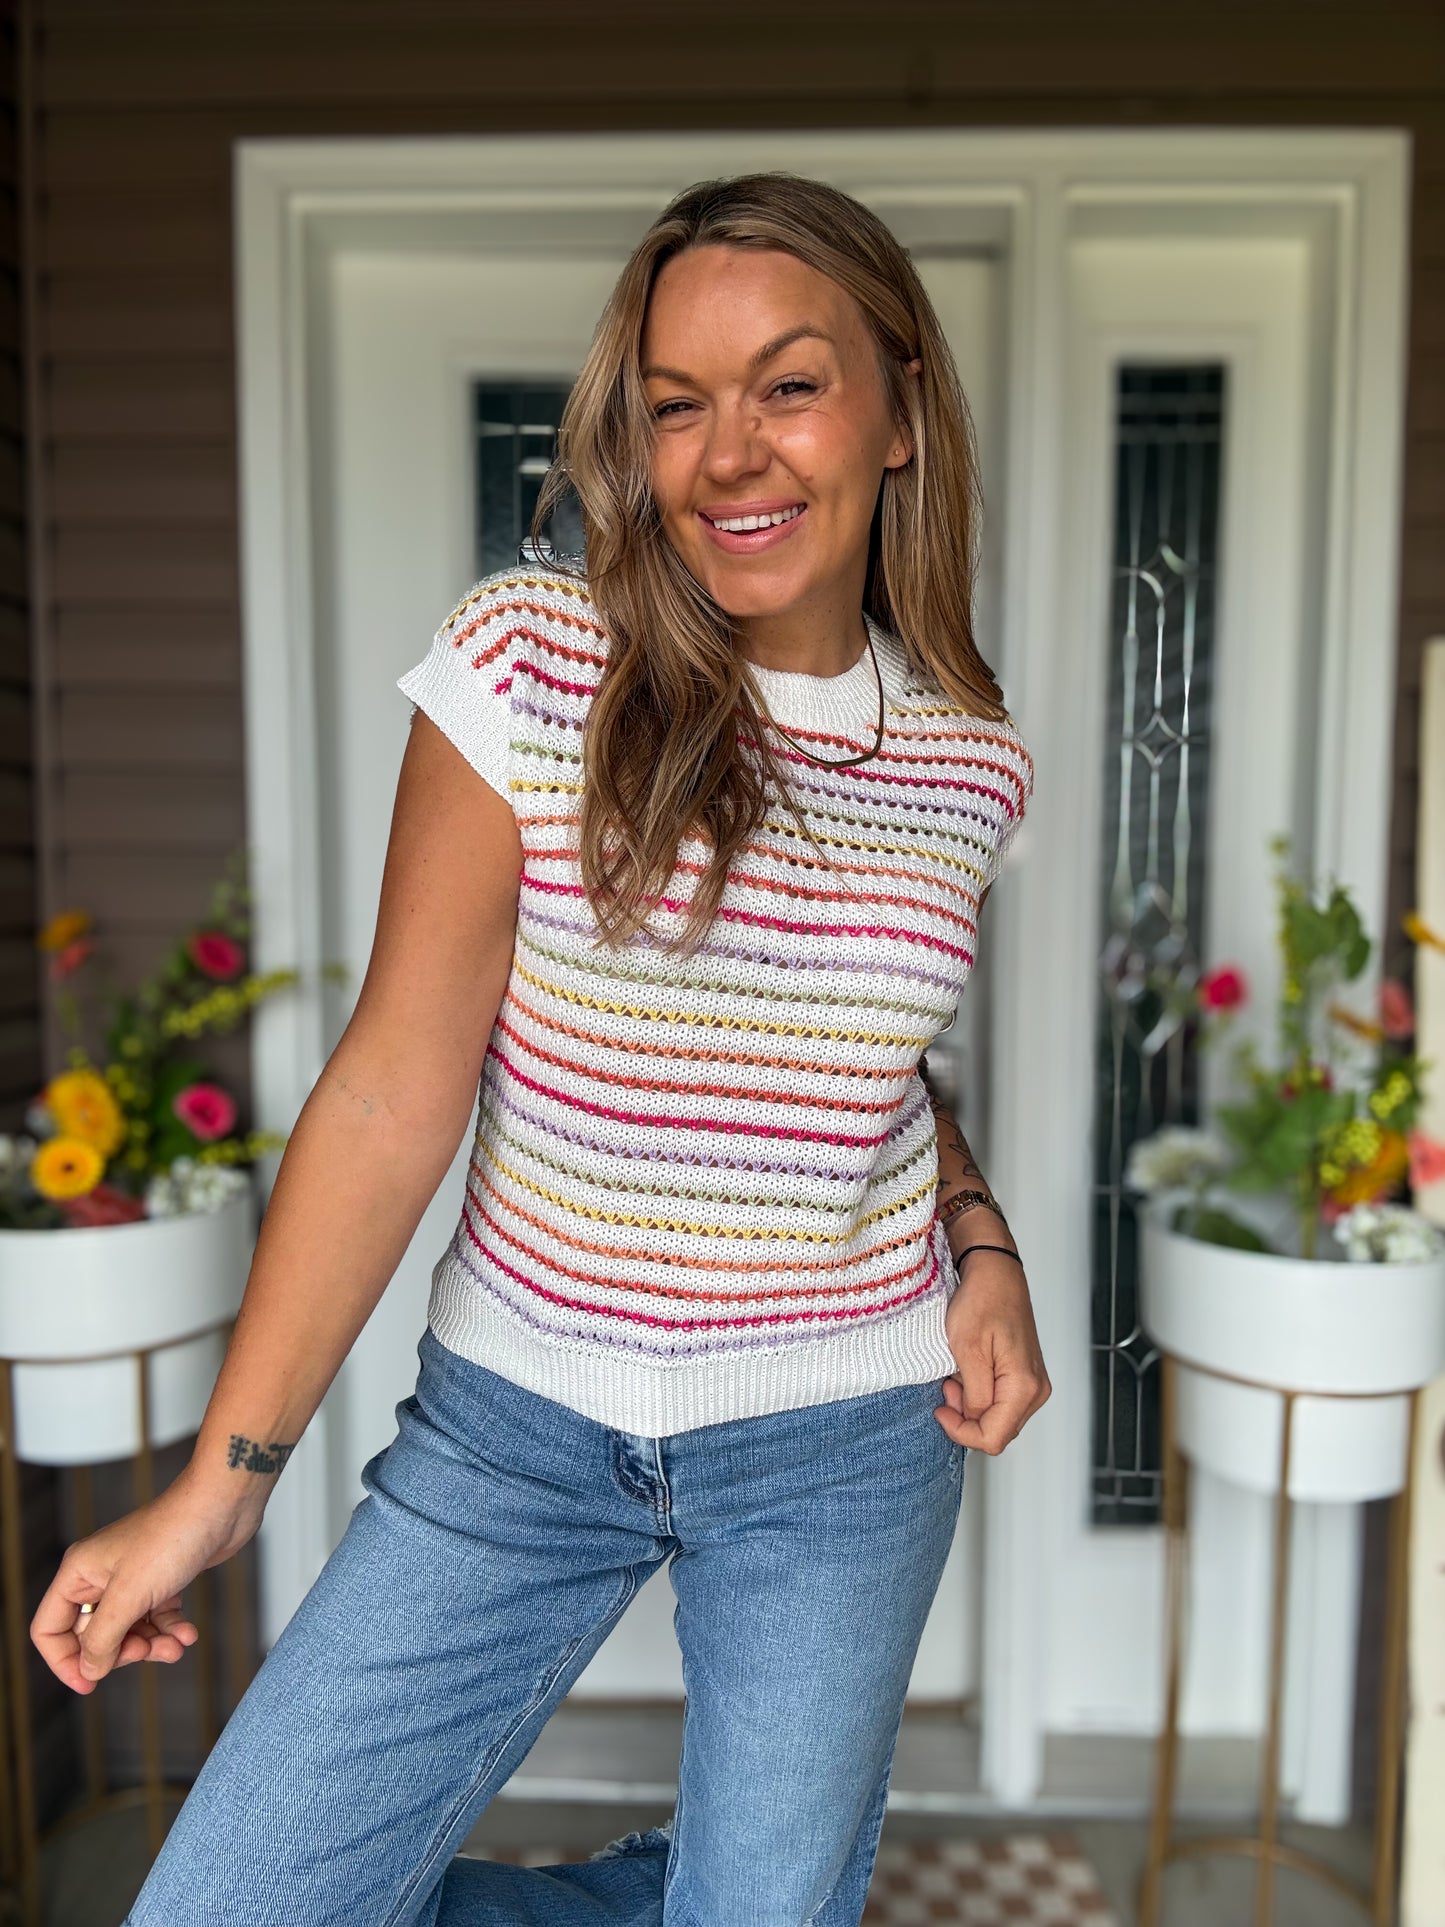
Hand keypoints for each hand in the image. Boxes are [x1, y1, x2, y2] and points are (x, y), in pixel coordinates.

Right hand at [30, 1471, 264, 1695]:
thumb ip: (103, 1638)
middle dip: (120, 1652)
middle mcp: (101, 1575)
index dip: (64, 1661)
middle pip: (93, 1635)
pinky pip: (156, 1619)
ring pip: (129, 1631)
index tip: (90, 1684)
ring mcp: (133, 1578)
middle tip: (146, 1651)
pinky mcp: (162, 1580)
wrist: (221, 1506)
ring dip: (151, 1646)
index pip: (50, 1628)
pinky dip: (170, 1631)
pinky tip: (187, 1635)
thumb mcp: (130, 1595)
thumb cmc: (172, 1537)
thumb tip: (89, 1671)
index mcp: (79, 1572)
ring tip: (175, 1646)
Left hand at [935, 1250, 1050, 1454]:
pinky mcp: (1025, 1376)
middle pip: (998, 1432)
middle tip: (948, 1387)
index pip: (993, 1438)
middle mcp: (1036, 1390)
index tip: (941, 1409)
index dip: (961, 1431)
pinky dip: (979, 1396)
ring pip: (998, 1419)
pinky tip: (968, 1373)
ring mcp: (1034, 1384)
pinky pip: (1001, 1402)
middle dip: (966, 1418)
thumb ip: (974, 1396)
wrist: (995, 1273)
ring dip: (971, 1407)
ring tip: (956, 1376)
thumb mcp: (967, 1351)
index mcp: (1024, 1386)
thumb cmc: (982, 1301)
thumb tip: (974, 1421)